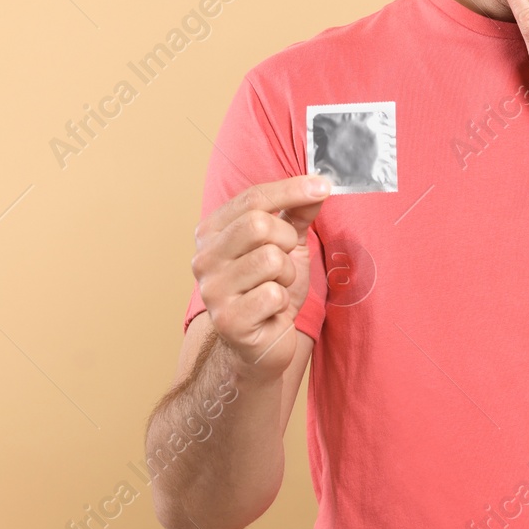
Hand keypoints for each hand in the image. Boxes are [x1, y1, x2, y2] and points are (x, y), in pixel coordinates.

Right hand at [191, 175, 330, 381]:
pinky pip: (274, 294)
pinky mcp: (228, 321)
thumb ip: (297, 213)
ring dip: (286, 275)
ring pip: (270, 259)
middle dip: (286, 240)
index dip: (291, 189)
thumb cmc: (270, 289)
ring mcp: (212, 291)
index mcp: (211, 233)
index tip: (323, 186)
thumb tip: (319, 184)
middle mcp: (204, 259)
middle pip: (258, 225)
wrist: (262, 344)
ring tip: (277, 288)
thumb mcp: (286, 245)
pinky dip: (283, 302)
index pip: (252, 198)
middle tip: (286, 259)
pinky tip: (272, 311)